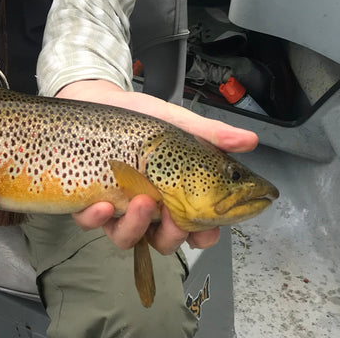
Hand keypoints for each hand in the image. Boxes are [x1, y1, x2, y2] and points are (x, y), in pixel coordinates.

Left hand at [59, 78, 256, 250]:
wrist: (96, 100)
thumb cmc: (138, 116)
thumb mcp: (177, 122)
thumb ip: (211, 134)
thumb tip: (250, 140)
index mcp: (175, 192)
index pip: (197, 225)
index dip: (205, 234)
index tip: (208, 231)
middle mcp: (149, 205)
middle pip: (166, 240)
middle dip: (173, 237)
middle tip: (175, 220)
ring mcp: (119, 206)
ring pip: (130, 237)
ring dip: (137, 226)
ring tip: (142, 202)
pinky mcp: (89, 203)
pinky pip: (92, 223)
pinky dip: (98, 219)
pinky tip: (103, 204)